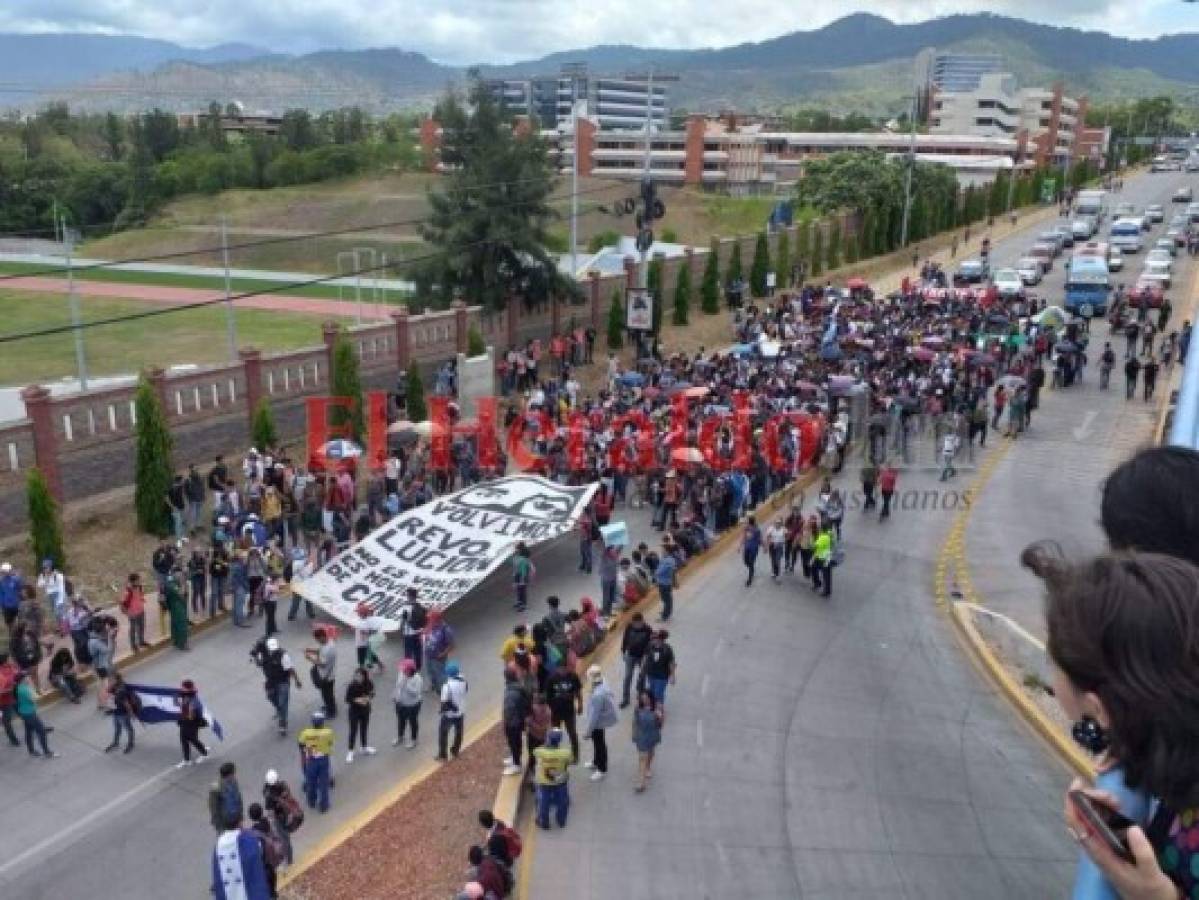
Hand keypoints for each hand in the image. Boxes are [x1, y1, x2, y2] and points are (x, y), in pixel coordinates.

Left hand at [1064, 780, 1178, 899]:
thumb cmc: (1150, 891)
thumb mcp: (1151, 873)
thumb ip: (1142, 852)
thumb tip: (1132, 827)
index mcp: (1101, 855)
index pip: (1077, 825)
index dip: (1073, 804)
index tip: (1078, 786)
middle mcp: (1096, 849)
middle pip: (1082, 819)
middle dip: (1092, 801)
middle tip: (1111, 797)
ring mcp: (1101, 848)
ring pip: (1091, 820)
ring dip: (1099, 806)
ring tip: (1116, 801)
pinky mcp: (1109, 847)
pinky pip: (1100, 825)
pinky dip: (1105, 813)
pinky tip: (1116, 809)